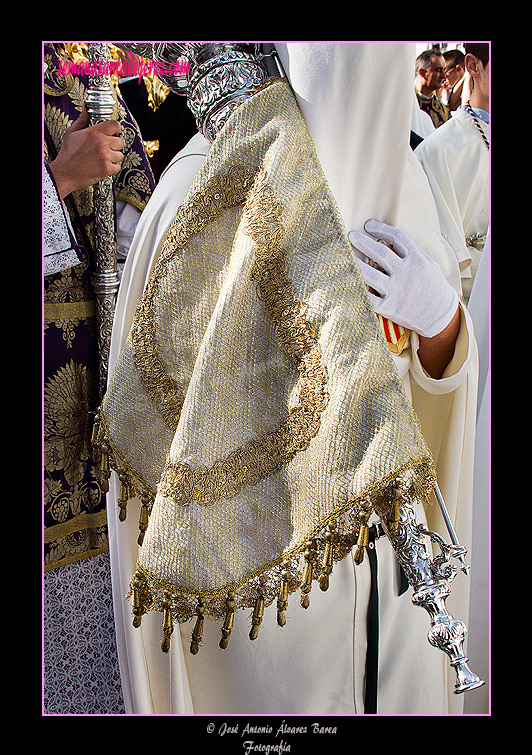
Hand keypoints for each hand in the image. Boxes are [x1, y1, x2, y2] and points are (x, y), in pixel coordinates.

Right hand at [48, 104, 124, 198]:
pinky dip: (112, 168)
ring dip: (113, 157)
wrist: (64, 173)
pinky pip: (117, 167)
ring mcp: (105, 157)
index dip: (115, 130)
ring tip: (102, 158)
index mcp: (94, 132)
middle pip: (121, 142)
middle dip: (115, 145)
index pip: (115, 125)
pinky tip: (102, 166)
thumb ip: (82, 120)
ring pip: (120, 155)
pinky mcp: (106, 169)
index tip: (113, 133)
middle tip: (107, 148)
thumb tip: (86, 108)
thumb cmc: (68, 154)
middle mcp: (101, 143)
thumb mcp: (72, 132)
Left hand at [348, 219, 458, 338]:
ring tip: (344, 255)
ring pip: (369, 274)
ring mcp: (396, 290)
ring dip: (355, 263)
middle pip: (379, 252)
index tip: (368, 225)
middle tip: (351, 235)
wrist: (440, 316)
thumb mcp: (430, 265)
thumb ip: (413, 252)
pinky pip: (367, 296)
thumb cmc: (434, 287)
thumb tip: (392, 239)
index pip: (396, 237)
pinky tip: (348, 279)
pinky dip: (357, 288)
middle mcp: (405, 273)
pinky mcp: (388, 307)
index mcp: (417, 260)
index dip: (381, 228)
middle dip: (363, 241)